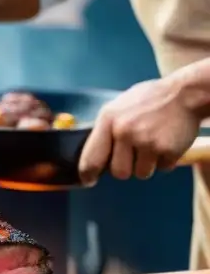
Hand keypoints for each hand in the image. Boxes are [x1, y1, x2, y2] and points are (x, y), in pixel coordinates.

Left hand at [78, 77, 200, 185]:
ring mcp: (146, 141)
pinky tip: (167, 142)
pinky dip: (165, 160)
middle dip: (127, 168)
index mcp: (108, 120)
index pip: (91, 158)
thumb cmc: (149, 100)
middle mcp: (124, 131)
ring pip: (141, 173)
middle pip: (118, 173)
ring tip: (153, 144)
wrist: (185, 93)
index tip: (89, 181)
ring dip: (148, 164)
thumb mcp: (118, 107)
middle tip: (135, 154)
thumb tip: (94, 154)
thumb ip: (105, 129)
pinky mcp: (168, 149)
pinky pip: (163, 168)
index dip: (88, 174)